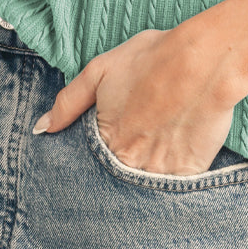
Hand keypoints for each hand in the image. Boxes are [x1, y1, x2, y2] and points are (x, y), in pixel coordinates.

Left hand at [32, 27, 238, 176]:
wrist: (205, 61)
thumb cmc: (153, 59)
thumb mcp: (100, 70)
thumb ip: (69, 102)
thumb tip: (42, 128)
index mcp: (104, 139)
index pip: (90, 162)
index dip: (99, 153)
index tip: (114, 138)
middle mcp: (127, 162)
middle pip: (116, 179)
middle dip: (121, 169)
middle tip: (137, 144)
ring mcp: (158, 172)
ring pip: (143, 188)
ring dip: (145, 178)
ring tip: (158, 149)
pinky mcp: (188, 175)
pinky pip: (175, 190)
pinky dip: (173, 181)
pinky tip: (177, 157)